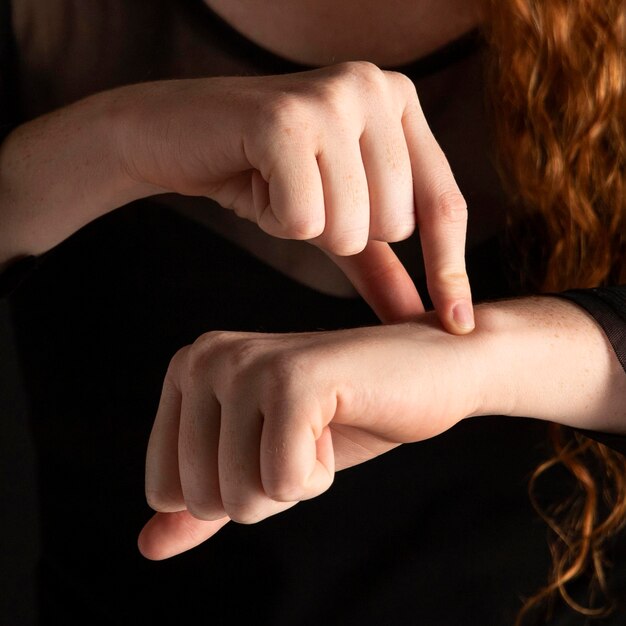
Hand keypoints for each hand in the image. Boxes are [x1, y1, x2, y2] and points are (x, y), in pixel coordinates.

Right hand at [121, 62, 472, 329]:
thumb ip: (384, 266)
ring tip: (279, 187)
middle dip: (345, 234)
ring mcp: (332, 95)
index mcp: (401, 101)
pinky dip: (277, 220)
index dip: (450, 270)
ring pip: (353, 226)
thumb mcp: (336, 220)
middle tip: (304, 197)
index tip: (456, 327)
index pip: (444, 203)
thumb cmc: (263, 175)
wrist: (174, 138)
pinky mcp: (286, 118)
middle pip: (397, 223)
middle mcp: (376, 85)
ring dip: (309, 228)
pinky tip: (257, 183)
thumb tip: (425, 320)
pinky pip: (305, 220)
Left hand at [138, 316, 480, 559]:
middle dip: (266, 488)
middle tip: (303, 435)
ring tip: (320, 427)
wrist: (427, 373)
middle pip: (202, 498)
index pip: (165, 488)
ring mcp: (246, 365)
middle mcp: (205, 357)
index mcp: (188, 370)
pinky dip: (319, 474)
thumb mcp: (261, 463)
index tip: (272, 442)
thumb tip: (146, 546)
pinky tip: (337, 423)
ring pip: (241, 497)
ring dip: (295, 482)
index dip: (232, 489)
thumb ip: (202, 505)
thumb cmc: (343, 418)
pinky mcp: (292, 381)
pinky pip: (284, 482)